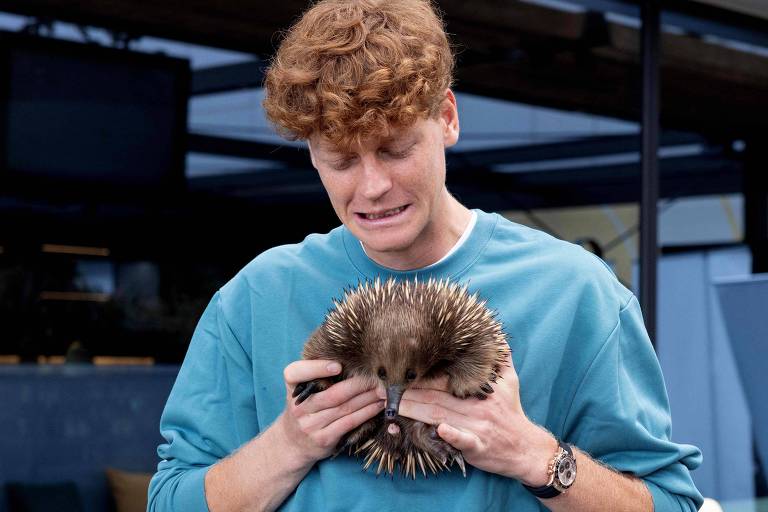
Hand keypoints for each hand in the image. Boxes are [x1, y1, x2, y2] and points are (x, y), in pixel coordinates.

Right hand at [275, 360, 383, 466]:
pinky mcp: (323, 439)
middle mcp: (299, 407)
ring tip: (384, 389)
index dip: (317, 368)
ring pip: (344, 408)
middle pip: (332, 393)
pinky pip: (349, 423)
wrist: (292, 443)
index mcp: (292, 387)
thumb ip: (318, 373)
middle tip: (377, 376)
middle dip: (358, 384)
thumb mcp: (302, 388)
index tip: (338, 365)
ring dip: (368, 398)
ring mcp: (310, 425)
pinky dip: (366, 413)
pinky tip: (378, 405)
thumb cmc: (305, 406)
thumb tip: (352, 356)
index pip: (295, 373)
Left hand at [395, 354, 556, 485]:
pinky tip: (440, 430)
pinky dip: (452, 435)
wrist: (527, 449)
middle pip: (437, 397)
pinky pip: (464, 440)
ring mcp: (477, 426)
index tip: (399, 373)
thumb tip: (497, 336)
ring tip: (394, 407)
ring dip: (417, 411)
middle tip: (384, 390)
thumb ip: (500, 358)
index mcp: (480, 388)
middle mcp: (477, 405)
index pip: (445, 380)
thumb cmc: (513, 413)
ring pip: (442, 416)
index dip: (421, 377)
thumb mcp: (510, 381)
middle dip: (409, 393)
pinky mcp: (478, 446)